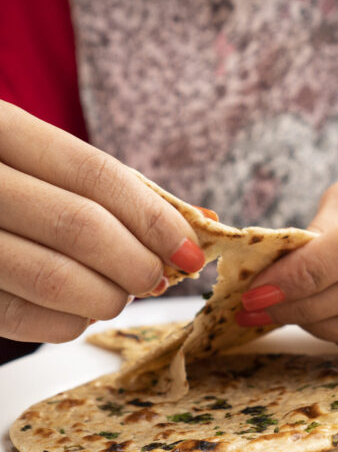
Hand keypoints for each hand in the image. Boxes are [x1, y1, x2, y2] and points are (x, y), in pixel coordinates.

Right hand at [0, 101, 203, 342]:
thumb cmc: (7, 181)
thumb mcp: (49, 163)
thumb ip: (120, 189)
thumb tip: (203, 221)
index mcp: (2, 129)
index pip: (97, 175)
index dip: (154, 219)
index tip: (190, 251)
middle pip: (80, 227)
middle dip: (136, 263)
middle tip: (156, 278)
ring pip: (53, 278)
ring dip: (107, 296)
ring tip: (121, 293)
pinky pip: (22, 318)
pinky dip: (68, 322)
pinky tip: (78, 309)